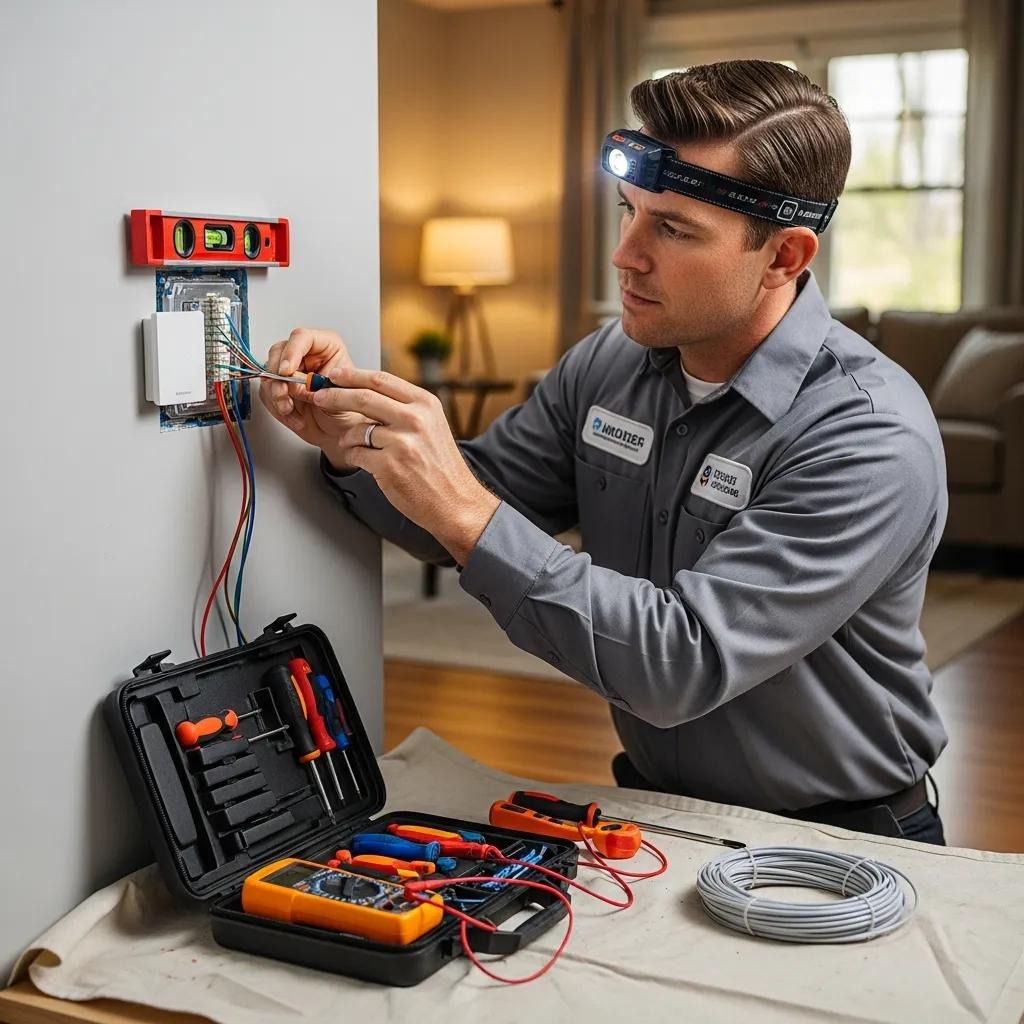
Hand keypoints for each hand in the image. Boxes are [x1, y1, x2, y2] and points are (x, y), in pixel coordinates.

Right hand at [258, 328, 366, 467]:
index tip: (287, 371)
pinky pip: (266, 392)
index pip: (302, 338)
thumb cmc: (348, 412)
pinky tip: (291, 415)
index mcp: (326, 347)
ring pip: (269, 372)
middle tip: (285, 394)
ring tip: (290, 409)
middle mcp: (306, 355)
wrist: (341, 432)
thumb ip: (315, 388)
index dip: (291, 352)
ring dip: (276, 394)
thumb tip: (292, 384)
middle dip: (278, 376)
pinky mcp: (280, 387)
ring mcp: (291, 371)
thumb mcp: (338, 397)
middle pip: (279, 351)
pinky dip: (275, 406)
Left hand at [311, 366, 500, 562]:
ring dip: (347, 438)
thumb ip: (404, 407)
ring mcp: (402, 443)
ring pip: (357, 430)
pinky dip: (355, 457)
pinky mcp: (389, 466)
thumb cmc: (440, 466)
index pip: (381, 380)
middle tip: (320, 397)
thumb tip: (366, 391)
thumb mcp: (432, 425)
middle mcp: (415, 419)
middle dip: (334, 395)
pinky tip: (366, 463)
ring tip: (351, 445)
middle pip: (363, 398)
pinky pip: (357, 454)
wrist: (455, 501)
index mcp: (425, 404)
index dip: (353, 375)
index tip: (336, 374)